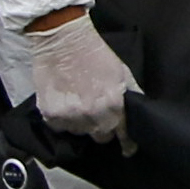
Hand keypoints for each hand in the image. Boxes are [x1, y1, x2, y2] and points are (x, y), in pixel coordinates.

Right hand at [24, 13, 136, 143]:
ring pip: (79, 133)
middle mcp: (92, 115)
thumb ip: (132, 95)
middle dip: (101, 128)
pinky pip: (59, 128)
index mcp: (113, 105)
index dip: (126, 143)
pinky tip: (64, 103)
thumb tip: (139, 114)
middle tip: (96, 113)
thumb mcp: (122, 72)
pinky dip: (62, 120)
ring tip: (78, 104)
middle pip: (100, 137)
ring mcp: (70, 116)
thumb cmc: (95, 52)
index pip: (123, 134)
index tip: (127, 149)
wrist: (62, 38)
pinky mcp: (50, 114)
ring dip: (81, 124)